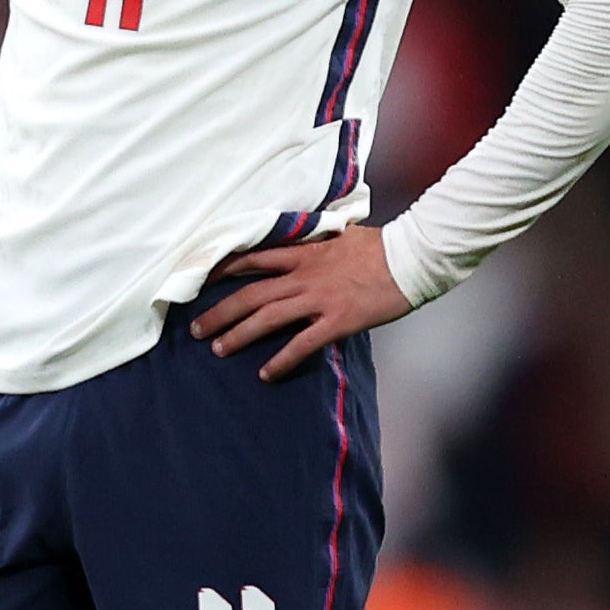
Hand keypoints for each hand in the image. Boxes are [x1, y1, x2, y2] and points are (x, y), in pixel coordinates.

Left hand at [190, 224, 410, 381]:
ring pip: (268, 319)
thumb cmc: (382, 246)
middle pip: (250, 294)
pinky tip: (266, 374)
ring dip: (239, 335)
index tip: (199, 280)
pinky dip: (282, 360)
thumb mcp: (341, 235)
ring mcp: (319, 299)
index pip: (252, 259)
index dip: (222, 270)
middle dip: (219, 312)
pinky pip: (302, 344)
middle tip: (197, 330)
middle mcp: (304, 276)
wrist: (412, 258)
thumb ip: (317, 241)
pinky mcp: (337, 321)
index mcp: (304, 253)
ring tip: (218, 350)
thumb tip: (306, 238)